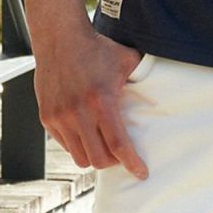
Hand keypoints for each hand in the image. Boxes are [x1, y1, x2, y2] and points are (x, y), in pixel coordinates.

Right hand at [33, 27, 149, 179]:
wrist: (59, 38)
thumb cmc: (96, 49)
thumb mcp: (126, 60)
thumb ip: (144, 77)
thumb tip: (166, 88)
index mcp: (101, 101)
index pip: (118, 144)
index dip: (131, 163)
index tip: (141, 173)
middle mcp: (78, 113)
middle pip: (98, 159)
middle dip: (113, 162)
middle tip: (120, 155)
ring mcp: (59, 117)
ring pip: (79, 157)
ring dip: (93, 155)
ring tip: (102, 145)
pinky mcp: (47, 117)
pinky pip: (65, 145)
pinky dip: (77, 144)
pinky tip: (85, 133)